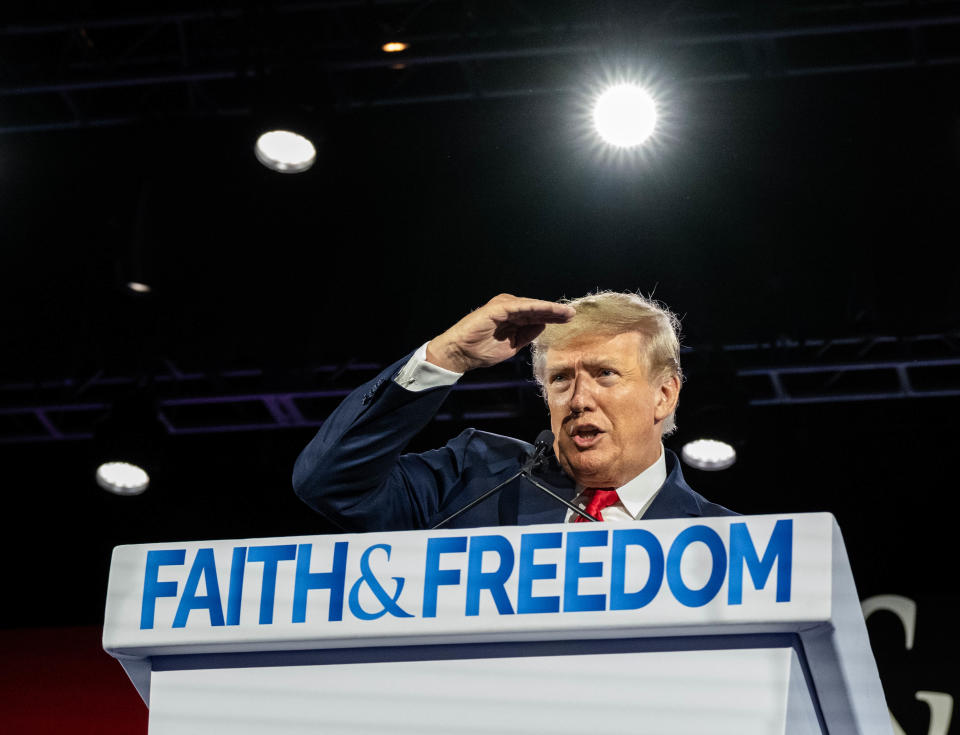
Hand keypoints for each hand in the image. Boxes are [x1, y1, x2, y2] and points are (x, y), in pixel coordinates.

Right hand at [426, 294, 574, 372]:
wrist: (461, 354)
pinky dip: (535, 308)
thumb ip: (527, 335)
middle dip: (555, 312)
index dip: (552, 317)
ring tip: (565, 312)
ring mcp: (502, 307)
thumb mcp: (512, 346)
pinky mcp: (496, 308)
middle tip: (572, 313)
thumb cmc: (481, 351)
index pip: (535, 315)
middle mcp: (507, 309)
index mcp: (511, 317)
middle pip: (536, 309)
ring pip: (530, 306)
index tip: (568, 319)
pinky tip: (548, 311)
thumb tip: (543, 326)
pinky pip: (520, 307)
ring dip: (548, 309)